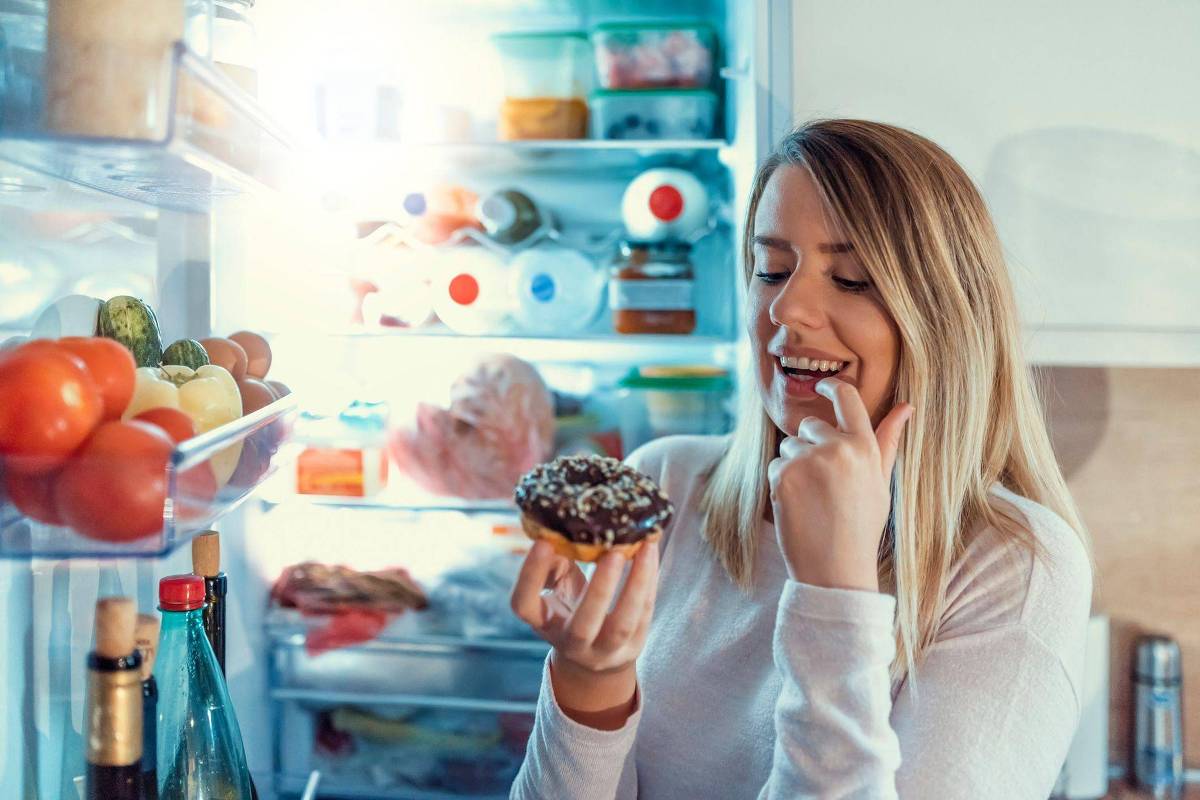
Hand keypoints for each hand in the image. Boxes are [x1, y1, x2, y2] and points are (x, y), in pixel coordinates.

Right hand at [511, 540, 658, 726]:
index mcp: (543, 622)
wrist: (595, 655)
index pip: (524, 605)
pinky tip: (652, 556)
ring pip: (622, 625)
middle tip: (614, 551)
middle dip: (599, 589)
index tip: (543, 541)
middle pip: (583, 626)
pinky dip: (649, 584)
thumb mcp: (558, 586)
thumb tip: (568, 525)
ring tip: (645, 548)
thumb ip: (558, 560)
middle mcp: (571, 644)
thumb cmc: (572, 606)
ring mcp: (604, 651)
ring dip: (635, 584)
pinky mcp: (633, 647)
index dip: (530, 575)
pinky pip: (644, 615)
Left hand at [768, 378, 911, 591]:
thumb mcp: (880, 482)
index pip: (847, 399)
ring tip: (813, 498)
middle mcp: (837, 448)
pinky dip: (781, 483)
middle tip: (824, 484)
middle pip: (810, 425)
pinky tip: (797, 506)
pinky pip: (775, 466)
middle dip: (810, 446)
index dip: (831, 388)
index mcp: (864, 447)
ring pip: (788, 446)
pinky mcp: (783, 475)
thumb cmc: (861, 526)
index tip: (821, 386)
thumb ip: (887, 441)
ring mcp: (808, 460)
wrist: (835, 568)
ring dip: (794, 465)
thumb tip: (906, 406)